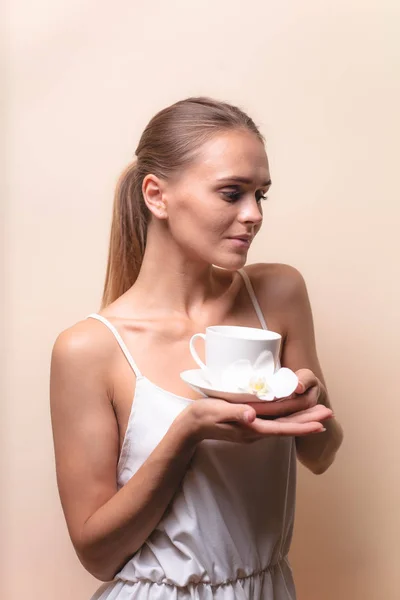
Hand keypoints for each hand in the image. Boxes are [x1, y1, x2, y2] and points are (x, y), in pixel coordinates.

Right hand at [180, 388, 330, 445]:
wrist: (191, 426)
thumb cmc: (203, 416)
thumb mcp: (217, 412)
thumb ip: (235, 414)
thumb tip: (253, 416)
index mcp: (251, 427)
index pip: (282, 428)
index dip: (302, 425)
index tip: (320, 423)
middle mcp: (256, 431)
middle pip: (288, 426)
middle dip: (309, 421)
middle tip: (329, 413)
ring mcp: (254, 429)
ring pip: (284, 424)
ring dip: (302, 418)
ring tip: (320, 413)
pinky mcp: (250, 425)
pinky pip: (275, 422)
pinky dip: (289, 418)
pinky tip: (295, 413)